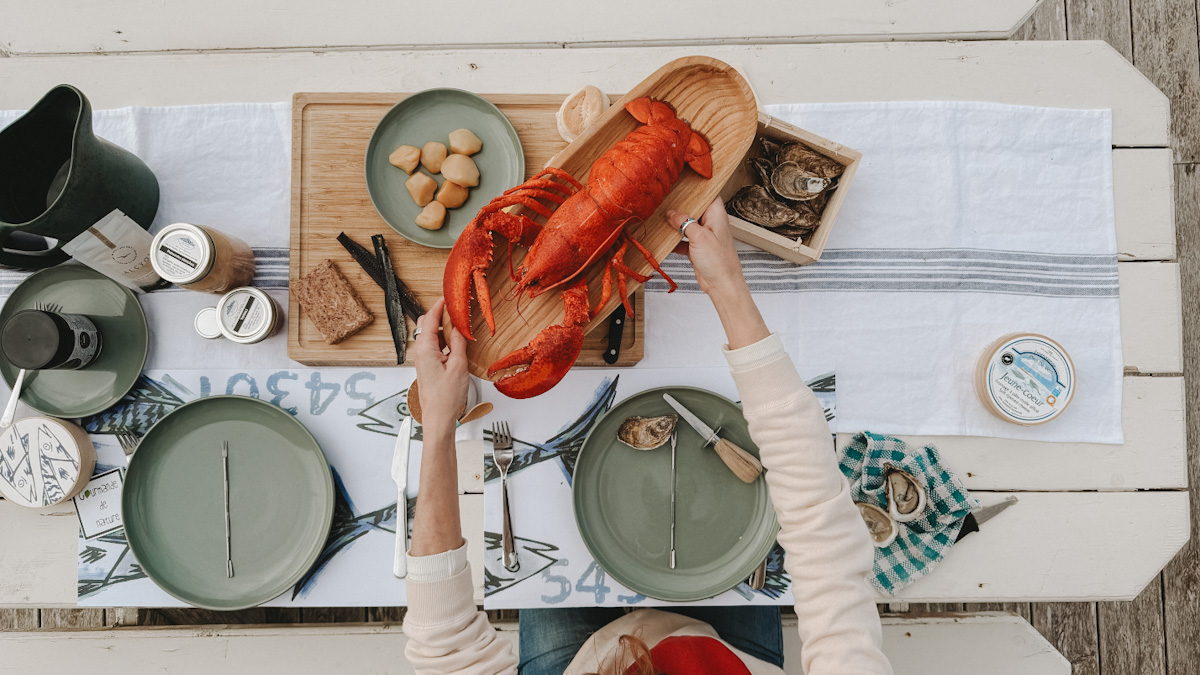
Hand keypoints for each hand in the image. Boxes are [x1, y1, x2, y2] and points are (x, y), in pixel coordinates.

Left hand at [412, 297, 468, 430]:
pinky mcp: (427, 366)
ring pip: (431, 335)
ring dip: (445, 329)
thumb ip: (459, 342)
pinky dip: (444, 340)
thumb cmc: (446, 397)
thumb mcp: (459, 365)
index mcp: (425, 348)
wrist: (438, 418)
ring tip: (461, 327)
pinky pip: (434, 346)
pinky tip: (457, 343)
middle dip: (442, 315)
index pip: (431, 317)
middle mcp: (420, 351)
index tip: (450, 296)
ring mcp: (423, 359)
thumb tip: (460, 325)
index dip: (441, 304)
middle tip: (459, 311)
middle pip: (428, 323)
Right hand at [668, 197, 769, 349]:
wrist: (722, 285)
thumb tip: (670, 213)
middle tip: (664, 198)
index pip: (708, 192)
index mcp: (716, 214)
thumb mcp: (699, 237)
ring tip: (660, 217)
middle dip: (680, 204)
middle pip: (694, 207)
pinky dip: (674, 240)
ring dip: (675, 223)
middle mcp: (711, 222)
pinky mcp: (697, 247)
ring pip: (686, 223)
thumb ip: (684, 222)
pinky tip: (664, 239)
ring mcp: (704, 235)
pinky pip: (683, 239)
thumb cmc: (719, 261)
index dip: (697, 185)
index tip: (683, 178)